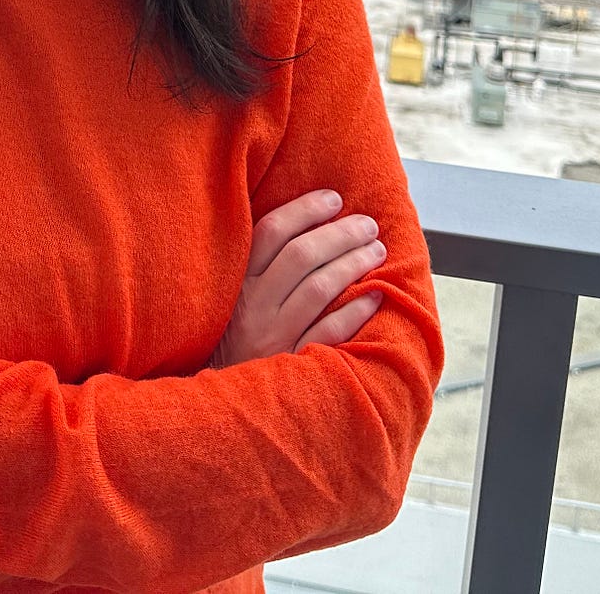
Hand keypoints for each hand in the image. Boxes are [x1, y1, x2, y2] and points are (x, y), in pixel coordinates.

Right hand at [207, 189, 385, 368]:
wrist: (222, 400)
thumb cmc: (235, 340)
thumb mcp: (232, 300)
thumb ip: (259, 268)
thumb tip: (308, 227)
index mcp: (238, 282)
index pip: (271, 232)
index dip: (304, 210)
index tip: (333, 199)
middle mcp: (253, 305)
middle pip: (300, 255)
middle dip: (339, 234)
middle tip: (367, 224)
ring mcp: (272, 335)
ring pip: (318, 289)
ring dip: (352, 264)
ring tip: (376, 250)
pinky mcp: (291, 362)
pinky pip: (329, 331)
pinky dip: (354, 311)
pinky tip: (374, 295)